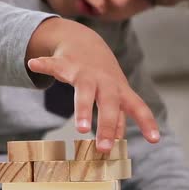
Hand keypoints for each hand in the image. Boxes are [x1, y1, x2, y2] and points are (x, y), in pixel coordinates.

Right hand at [26, 18, 158, 151]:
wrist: (85, 40)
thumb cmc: (102, 74)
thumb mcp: (114, 93)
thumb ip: (117, 115)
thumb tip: (118, 139)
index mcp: (119, 90)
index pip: (137, 106)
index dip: (146, 122)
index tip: (155, 140)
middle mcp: (104, 81)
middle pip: (109, 103)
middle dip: (107, 125)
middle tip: (104, 149)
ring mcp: (85, 72)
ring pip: (84, 91)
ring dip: (83, 110)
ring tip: (81, 129)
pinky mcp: (66, 64)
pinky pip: (54, 64)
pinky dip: (44, 64)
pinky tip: (33, 64)